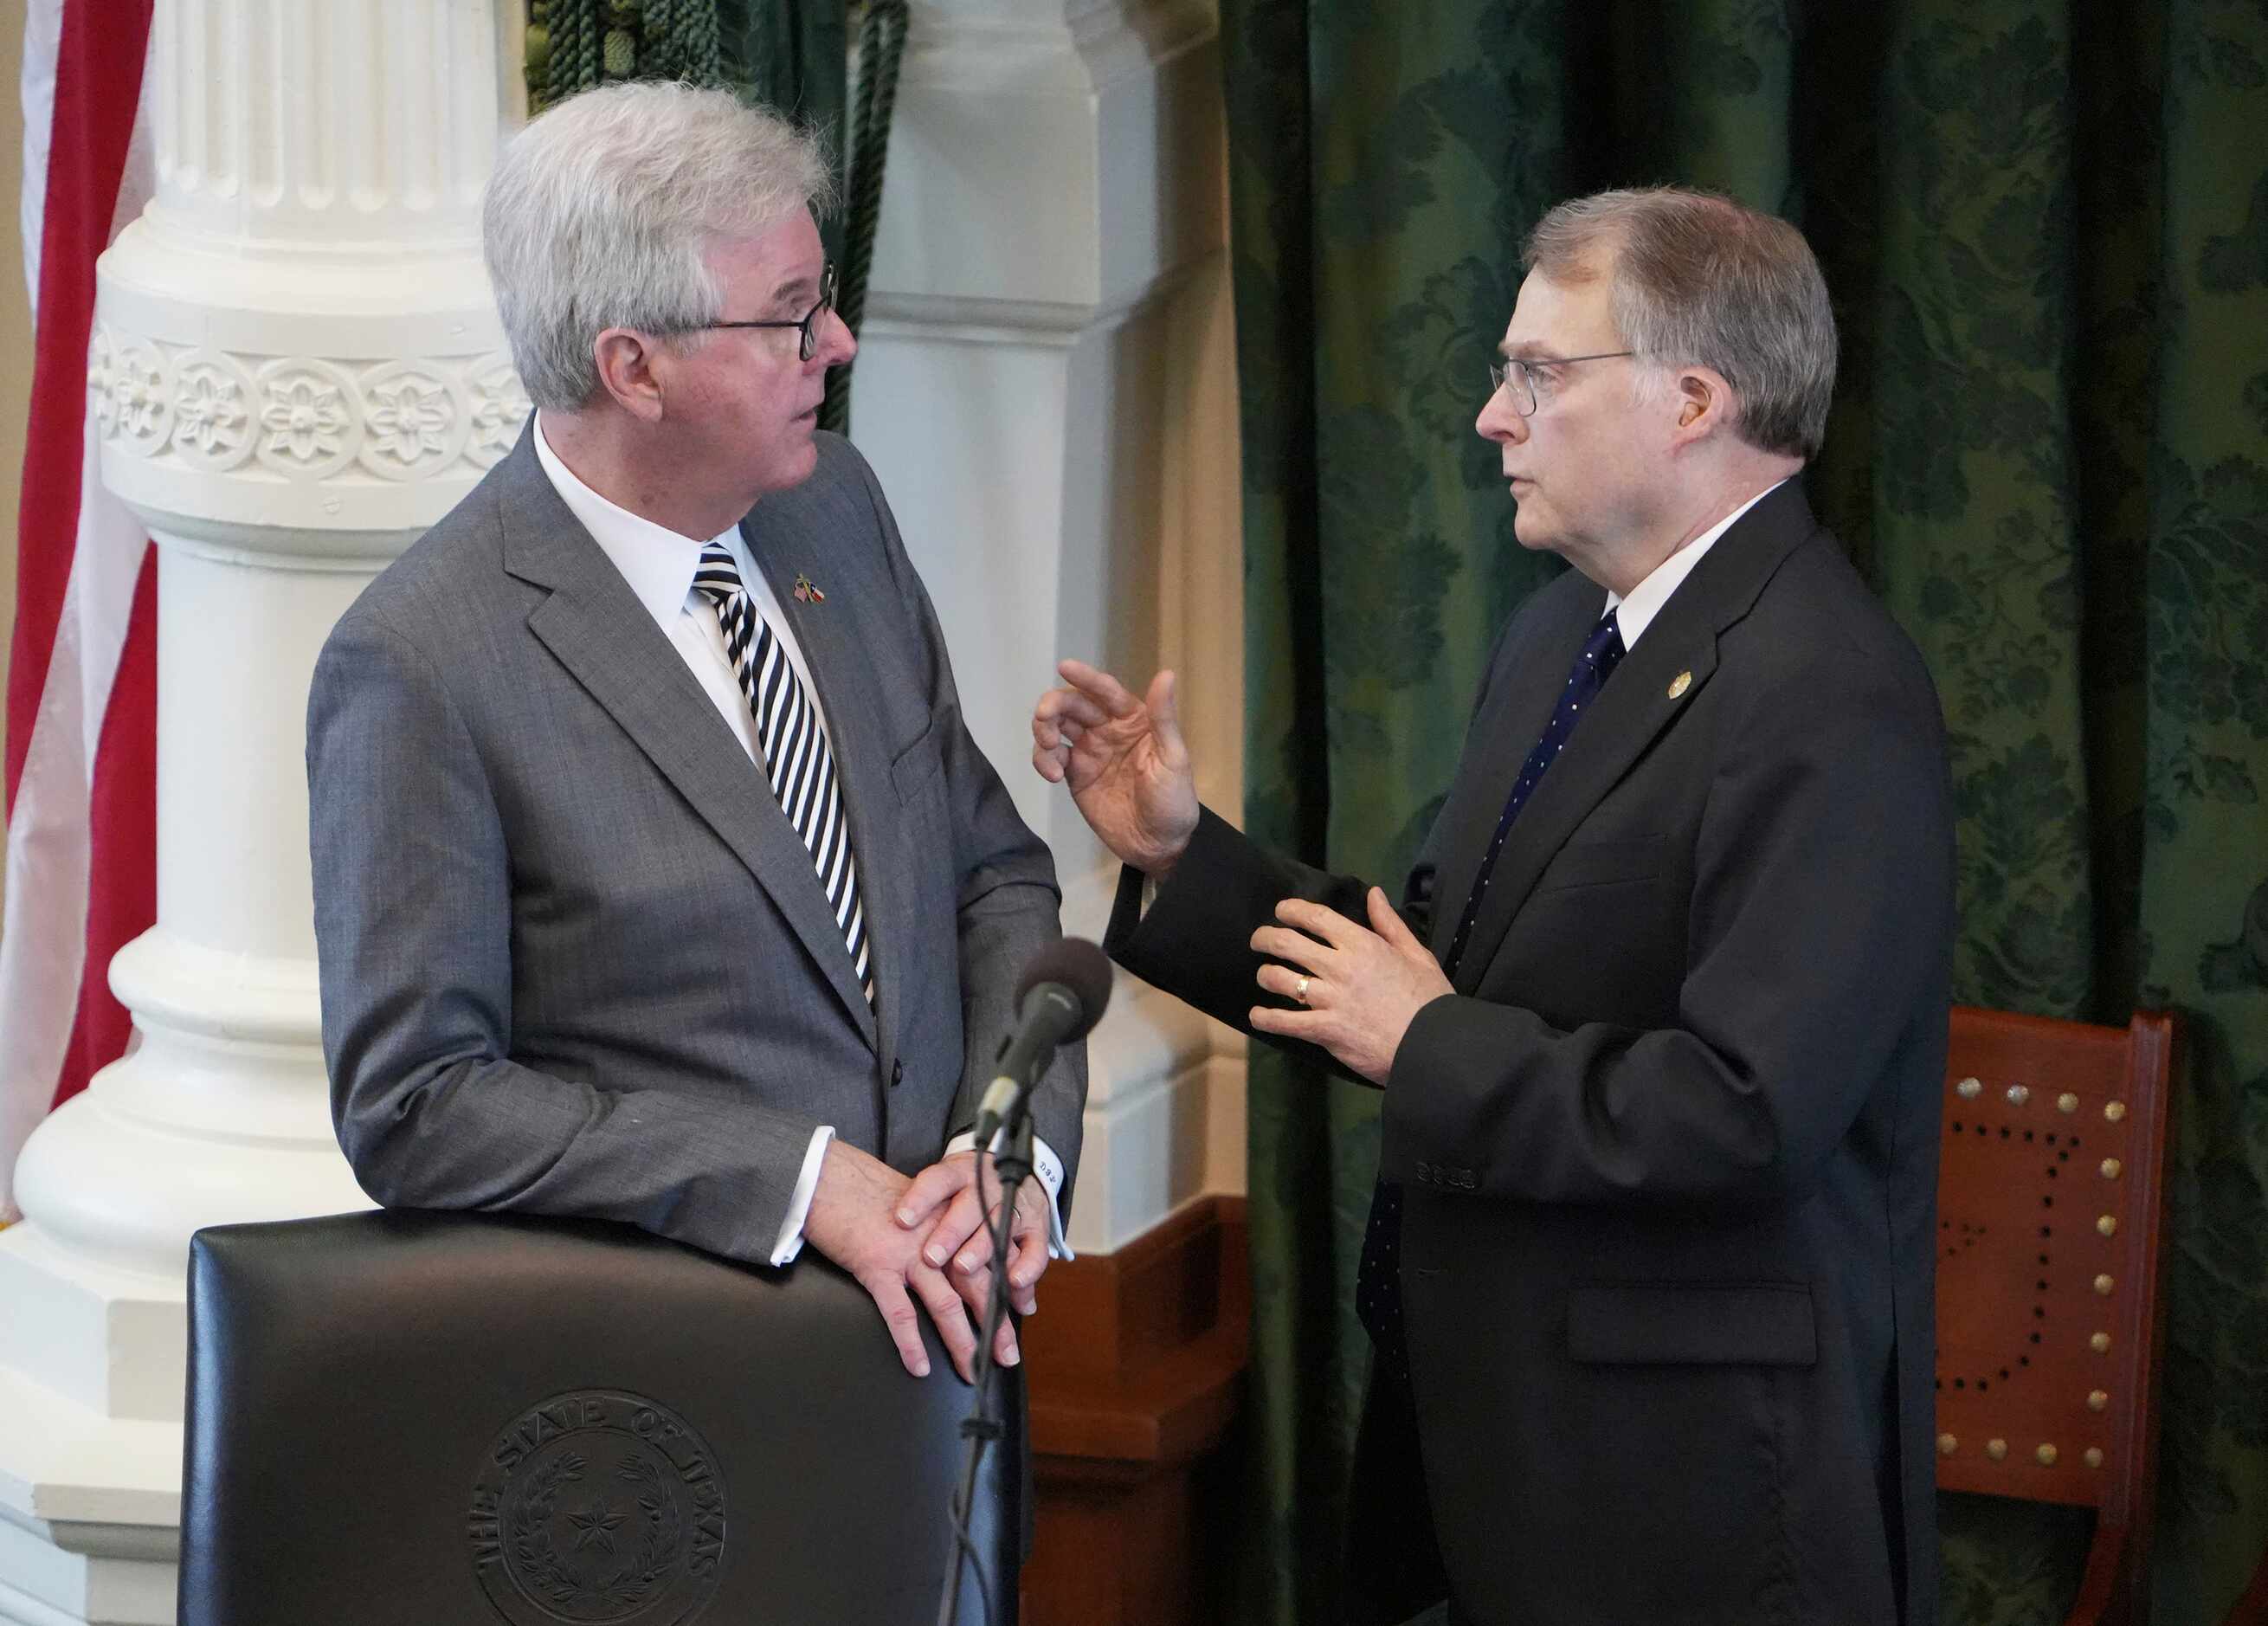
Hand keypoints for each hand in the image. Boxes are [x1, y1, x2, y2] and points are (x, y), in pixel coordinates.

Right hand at [801, 1140, 1012, 1382]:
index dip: (1008, 1288)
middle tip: (1006, 1356)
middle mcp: (937, 1239)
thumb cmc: (868, 1192)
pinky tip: (920, 1367)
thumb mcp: (916, 1206)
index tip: (1021, 1313)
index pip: (989, 1259)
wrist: (831, 1177)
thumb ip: (938, 1230)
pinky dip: (911, 1343)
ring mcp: (909, 1253)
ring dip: (962, 1341)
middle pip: (977, 1286)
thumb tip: (951, 1260)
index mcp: (949, 1223)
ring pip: (945, 1304)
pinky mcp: (878, 1266)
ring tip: (972, 1369)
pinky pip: (900, 1312)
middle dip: (994, 1324)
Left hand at [894, 1149, 1053, 1318]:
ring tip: (964, 1269)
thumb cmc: (965, 1190)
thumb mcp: (944, 1187)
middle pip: (969, 1207)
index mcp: (959, 1174)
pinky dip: (1027, 1267)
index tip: (901, 1219)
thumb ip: (923, 1207)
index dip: (920, 1199)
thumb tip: (889, 1229)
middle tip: (931, 1256)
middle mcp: (987, 1187)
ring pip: (1000, 1226)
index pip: (937, 1181)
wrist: (1011, 1172)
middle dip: (950, 1232)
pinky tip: (1014, 1284)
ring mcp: (1014, 1205)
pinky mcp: (1037, 1225)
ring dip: (982, 1250)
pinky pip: (1036, 1248)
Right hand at [1032, 660, 1198, 876]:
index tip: (1065, 667)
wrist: (1158, 846)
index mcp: (1134, 719)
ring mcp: (1089, 752)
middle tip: (1044, 719)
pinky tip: (1052, 773)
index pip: (1106, 691)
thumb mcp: (1173, 758)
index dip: (1086, 678)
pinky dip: (1043, 760)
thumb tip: (1166, 674)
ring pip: (1057, 727)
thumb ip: (1164, 718)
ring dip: (1044, 730)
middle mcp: (1108, 730)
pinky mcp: (1074, 776)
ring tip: (1049, 748)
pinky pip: (1051, 758)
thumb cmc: (1174, 801)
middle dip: (1054, 706)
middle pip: (1073, 705)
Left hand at [1249, 888, 1453, 1084]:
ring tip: (1264, 976)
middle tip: (1258, 941)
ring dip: (1265, 975)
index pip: (1316, 918)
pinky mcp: (1324, 1031)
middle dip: (1265, 938)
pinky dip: (1265, 1019)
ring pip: (1279, 979)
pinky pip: (1284, 1022)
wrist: (1433, 1046)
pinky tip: (1258, 1016)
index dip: (1291, 910)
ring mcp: (1330, 1000)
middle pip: (1287, 943)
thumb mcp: (1417, 954)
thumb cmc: (1429, 1000)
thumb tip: (1373, 894)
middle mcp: (1340, 967)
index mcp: (1363, 945)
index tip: (1280, 911)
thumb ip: (1389, 924)